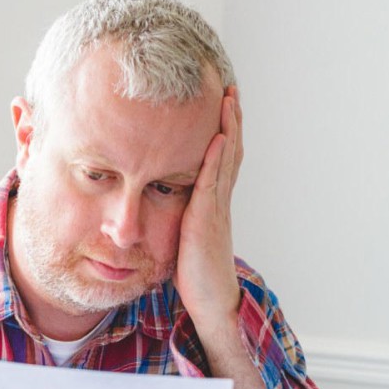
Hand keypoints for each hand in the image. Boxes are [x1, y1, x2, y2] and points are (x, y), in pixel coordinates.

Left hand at [174, 85, 243, 325]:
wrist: (210, 301)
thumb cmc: (194, 273)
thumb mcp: (183, 234)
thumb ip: (178, 213)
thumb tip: (158, 195)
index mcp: (212, 201)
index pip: (220, 157)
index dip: (223, 129)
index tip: (221, 102)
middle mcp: (218, 199)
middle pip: (229, 149)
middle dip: (230, 118)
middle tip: (230, 88)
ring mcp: (216, 208)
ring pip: (225, 159)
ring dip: (228, 127)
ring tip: (228, 98)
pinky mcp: (207, 219)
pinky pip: (213, 182)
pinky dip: (217, 157)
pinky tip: (218, 137)